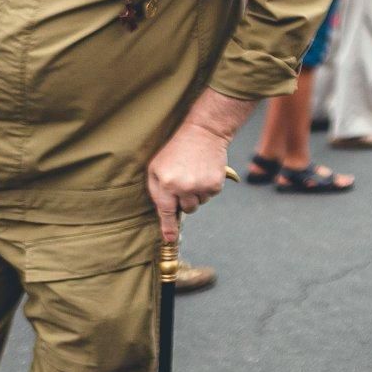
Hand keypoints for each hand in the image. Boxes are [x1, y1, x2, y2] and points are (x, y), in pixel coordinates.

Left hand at [146, 123, 230, 243]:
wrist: (204, 132)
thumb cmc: (177, 149)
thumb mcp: (156, 166)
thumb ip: (156, 189)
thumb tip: (163, 211)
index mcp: (166, 183)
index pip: (166, 212)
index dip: (168, 228)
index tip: (170, 239)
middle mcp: (183, 187)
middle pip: (186, 209)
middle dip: (185, 200)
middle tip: (185, 181)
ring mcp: (201, 187)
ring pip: (199, 204)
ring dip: (196, 194)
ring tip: (195, 173)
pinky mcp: (215, 184)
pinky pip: (210, 195)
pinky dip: (207, 187)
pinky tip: (204, 172)